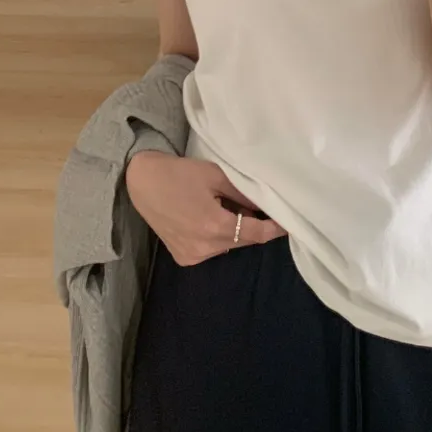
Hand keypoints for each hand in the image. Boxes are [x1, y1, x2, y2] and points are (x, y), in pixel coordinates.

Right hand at [126, 151, 285, 266]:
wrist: (142, 181)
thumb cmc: (180, 173)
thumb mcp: (216, 176)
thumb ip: (243, 194)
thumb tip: (265, 206)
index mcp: (215, 226)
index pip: (256, 234)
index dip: (274, 229)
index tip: (289, 224)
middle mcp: (205, 247)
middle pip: (243, 241)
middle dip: (253, 226)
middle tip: (258, 208)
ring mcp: (192, 256)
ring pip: (227, 246)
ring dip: (234, 231)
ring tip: (227, 208)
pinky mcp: (183, 258)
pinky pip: (211, 249)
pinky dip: (217, 237)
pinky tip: (209, 219)